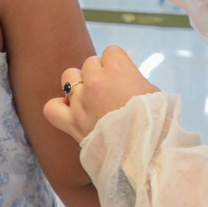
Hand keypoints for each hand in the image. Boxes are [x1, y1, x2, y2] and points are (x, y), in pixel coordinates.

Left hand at [44, 46, 160, 142]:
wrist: (144, 155)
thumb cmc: (156, 123)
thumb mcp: (154, 92)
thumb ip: (135, 80)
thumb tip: (127, 80)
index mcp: (118, 69)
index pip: (111, 51)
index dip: (118, 64)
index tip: (124, 78)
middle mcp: (95, 80)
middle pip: (90, 63)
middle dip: (100, 74)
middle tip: (111, 93)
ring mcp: (80, 101)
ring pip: (69, 77)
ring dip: (78, 85)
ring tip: (90, 98)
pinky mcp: (71, 122)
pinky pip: (52, 107)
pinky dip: (59, 107)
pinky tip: (71, 111)